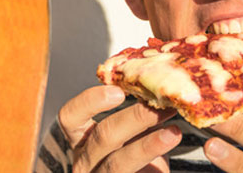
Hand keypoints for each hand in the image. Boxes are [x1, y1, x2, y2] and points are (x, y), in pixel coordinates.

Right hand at [58, 85, 181, 171]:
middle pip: (102, 137)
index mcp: (81, 138)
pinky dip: (157, 165)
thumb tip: (161, 79)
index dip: (90, 102)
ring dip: (149, 146)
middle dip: (134, 119)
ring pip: (119, 163)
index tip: (118, 91)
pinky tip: (171, 146)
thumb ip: (136, 109)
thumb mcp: (127, 130)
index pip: (69, 116)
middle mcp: (85, 160)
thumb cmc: (131, 151)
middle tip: (161, 106)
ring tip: (173, 132)